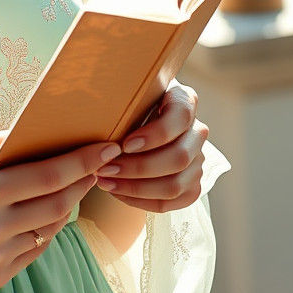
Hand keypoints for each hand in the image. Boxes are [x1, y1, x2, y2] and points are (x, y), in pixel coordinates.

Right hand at [0, 132, 121, 290]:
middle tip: (98, 164)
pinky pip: (36, 249)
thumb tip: (30, 131)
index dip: (81, 161)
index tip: (105, 147)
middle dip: (84, 182)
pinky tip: (45, 212)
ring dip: (68, 205)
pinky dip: (47, 229)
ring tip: (74, 185)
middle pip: (58, 205)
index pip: (47, 175)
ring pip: (51, 229)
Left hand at [93, 81, 208, 211]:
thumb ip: (122, 95)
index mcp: (184, 101)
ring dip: (136, 188)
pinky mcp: (191, 184)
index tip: (125, 144)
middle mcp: (196, 132)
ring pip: (175, 185)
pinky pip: (171, 202)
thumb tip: (95, 109)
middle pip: (179, 157)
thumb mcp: (128, 90)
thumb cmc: (129, 101)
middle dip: (138, 167)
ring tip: (104, 182)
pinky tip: (117, 192)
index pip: (180, 117)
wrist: (137, 117)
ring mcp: (197, 160)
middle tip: (105, 168)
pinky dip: (142, 201)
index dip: (156, 134)